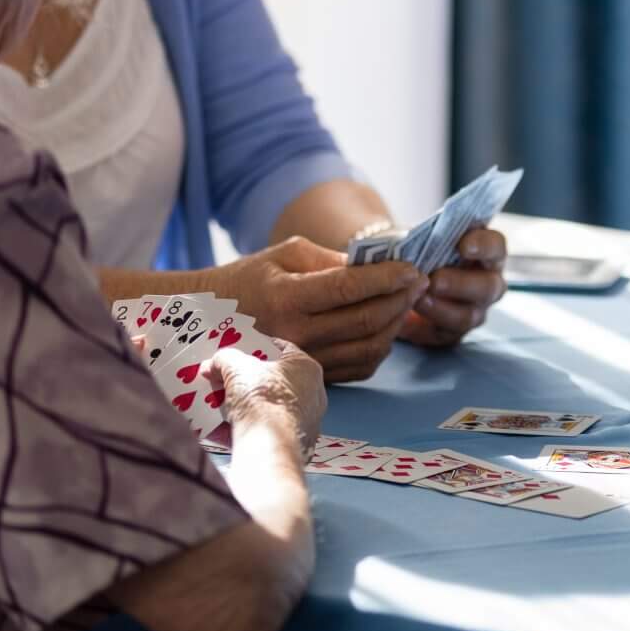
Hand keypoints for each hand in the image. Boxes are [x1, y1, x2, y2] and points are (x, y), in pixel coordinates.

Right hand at [213, 236, 425, 383]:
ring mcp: (302, 360)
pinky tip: (388, 325)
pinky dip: (382, 346)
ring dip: (397, 323)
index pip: (350, 288)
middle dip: (402, 297)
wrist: (208, 321)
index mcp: (287, 297)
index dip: (387, 276)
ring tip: (408, 300)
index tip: (412, 266)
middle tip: (421, 280)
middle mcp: (295, 334)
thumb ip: (332, 259)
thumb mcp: (285, 254)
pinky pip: (359, 366)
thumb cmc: (249, 278)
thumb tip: (378, 263)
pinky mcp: (309, 376)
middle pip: (366, 320)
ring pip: (369, 347)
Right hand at [214, 339, 325, 453]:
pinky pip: (263, 432)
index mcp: (306, 368)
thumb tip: (215, 362)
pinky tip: (218, 431)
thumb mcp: (237, 368)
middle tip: (222, 381)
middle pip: (272, 382)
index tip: (238, 351)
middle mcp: (311, 393)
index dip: (257, 348)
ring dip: (240, 408)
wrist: (268, 446)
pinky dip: (242, 430)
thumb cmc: (263, 401)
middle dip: (244, 382)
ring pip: (266, 409)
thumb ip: (225, 359)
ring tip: (216, 406)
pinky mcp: (292, 444)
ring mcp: (304, 420)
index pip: (282, 350)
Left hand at [400, 228, 507, 347]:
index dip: (483, 245)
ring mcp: (475, 309)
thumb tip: (414, 230)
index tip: (464, 246)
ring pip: (471, 315)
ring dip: (443, 308)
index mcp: (485, 252)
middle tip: (436, 279)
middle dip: (462, 283)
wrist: (401, 285)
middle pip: (489, 285)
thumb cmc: (419, 253)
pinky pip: (449, 333)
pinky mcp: (456, 331)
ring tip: (419, 299)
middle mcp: (487, 282)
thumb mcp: (423, 238)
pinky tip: (411, 317)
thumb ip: (429, 234)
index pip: (495, 246)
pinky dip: (430, 324)